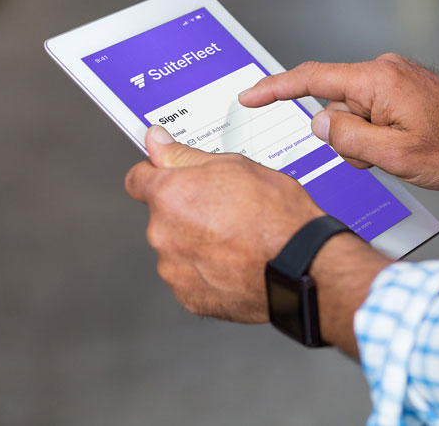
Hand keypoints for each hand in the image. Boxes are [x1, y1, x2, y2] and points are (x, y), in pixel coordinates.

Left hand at [125, 125, 323, 322]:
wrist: (301, 266)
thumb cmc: (276, 217)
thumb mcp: (235, 166)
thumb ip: (185, 155)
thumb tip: (157, 142)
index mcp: (169, 195)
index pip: (137, 179)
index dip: (155, 174)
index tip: (168, 176)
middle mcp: (163, 233)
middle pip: (161, 215)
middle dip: (184, 211)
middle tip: (222, 209)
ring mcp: (174, 269)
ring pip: (176, 248)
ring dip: (195, 243)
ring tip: (234, 238)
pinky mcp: (189, 297)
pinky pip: (189, 277)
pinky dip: (206, 271)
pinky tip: (233, 261)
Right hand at [239, 53, 438, 190]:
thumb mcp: (395, 156)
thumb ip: (348, 139)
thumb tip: (318, 124)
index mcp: (377, 81)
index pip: (312, 79)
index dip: (275, 88)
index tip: (249, 95)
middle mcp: (383, 71)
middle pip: (335, 104)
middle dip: (345, 136)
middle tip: (379, 158)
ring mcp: (396, 78)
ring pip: (354, 113)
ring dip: (365, 139)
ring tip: (402, 154)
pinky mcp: (404, 88)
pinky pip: (372, 111)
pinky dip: (378, 133)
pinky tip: (406, 146)